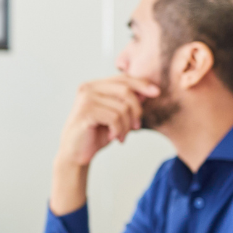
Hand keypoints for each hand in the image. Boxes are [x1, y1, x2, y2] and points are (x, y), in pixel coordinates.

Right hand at [50, 75, 160, 214]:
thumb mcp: (115, 115)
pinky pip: (114, 118)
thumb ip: (127, 102)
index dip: (142, 84)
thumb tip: (148, 91)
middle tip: (136, 126)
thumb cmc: (96, 134)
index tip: (157, 93)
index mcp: (94, 85)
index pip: (123, 79)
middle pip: (125, 90)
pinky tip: (112, 137)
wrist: (75, 153)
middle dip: (137, 110)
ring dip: (126, 126)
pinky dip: (118, 130)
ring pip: (122, 107)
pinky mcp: (86, 112)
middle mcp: (88, 88)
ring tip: (121, 135)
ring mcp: (86, 99)